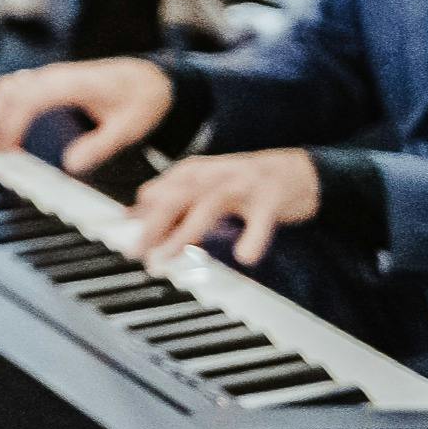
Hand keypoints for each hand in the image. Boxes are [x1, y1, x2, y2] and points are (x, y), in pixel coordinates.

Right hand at [0, 57, 173, 174]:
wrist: (149, 77)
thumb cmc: (140, 100)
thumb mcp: (129, 128)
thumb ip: (100, 146)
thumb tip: (69, 165)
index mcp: (73, 85)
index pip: (29, 99)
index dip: (12, 124)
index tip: (6, 149)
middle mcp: (56, 76)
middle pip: (9, 89)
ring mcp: (51, 76)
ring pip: (9, 86)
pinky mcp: (50, 81)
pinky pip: (16, 88)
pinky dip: (2, 105)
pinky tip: (1, 126)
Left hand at [122, 148, 320, 266]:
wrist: (297, 171)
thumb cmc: (243, 183)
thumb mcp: (202, 186)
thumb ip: (170, 200)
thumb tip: (130, 213)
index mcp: (193, 173)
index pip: (159, 195)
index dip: (141, 220)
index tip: (131, 248)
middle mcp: (213, 176)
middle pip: (176, 198)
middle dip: (153, 226)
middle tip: (138, 255)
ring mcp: (242, 185)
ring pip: (208, 206)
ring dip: (185, 232)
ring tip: (167, 257)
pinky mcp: (271, 198)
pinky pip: (261, 219)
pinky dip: (253, 237)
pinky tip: (244, 256)